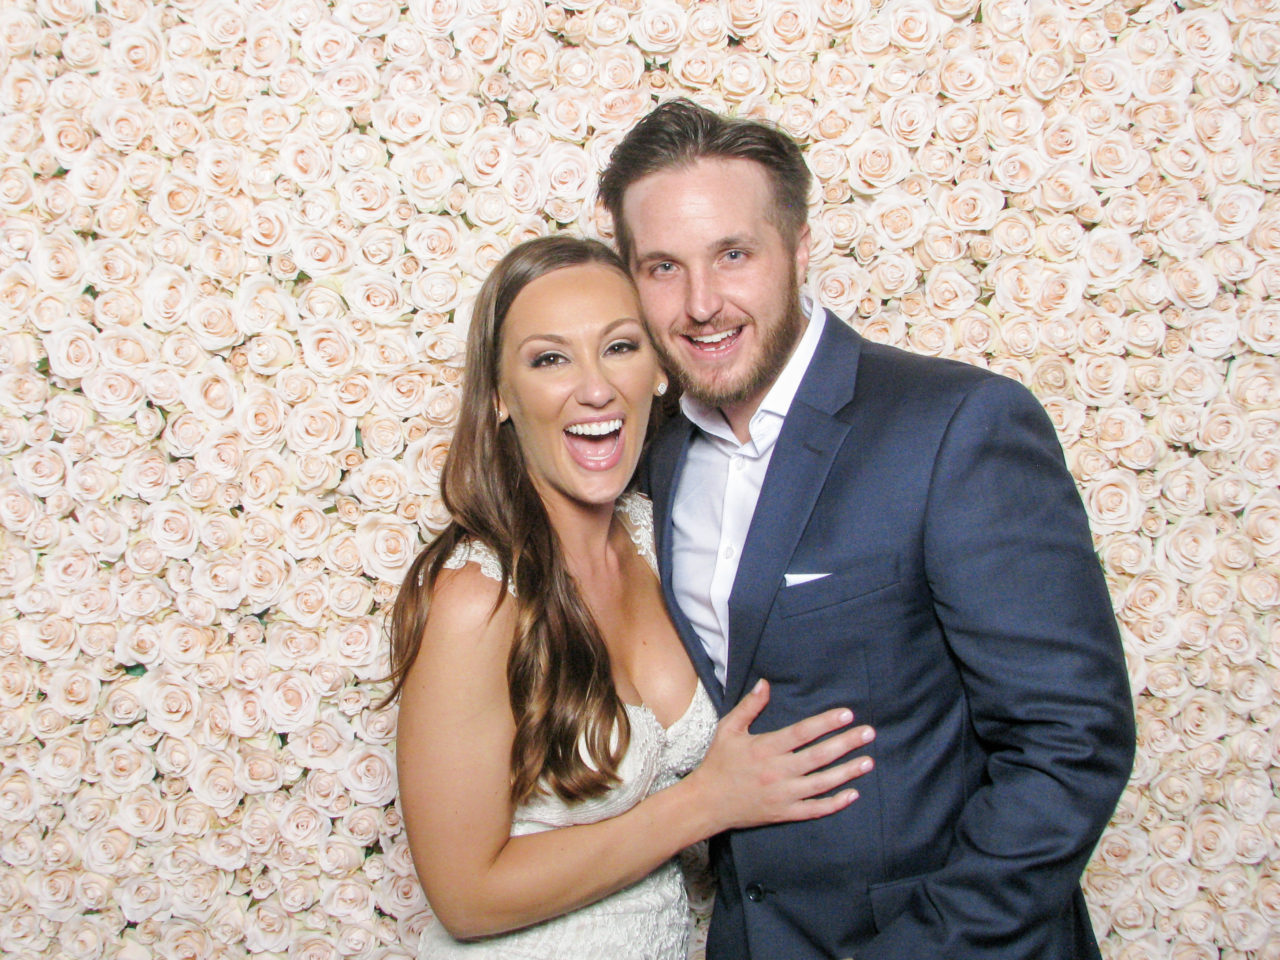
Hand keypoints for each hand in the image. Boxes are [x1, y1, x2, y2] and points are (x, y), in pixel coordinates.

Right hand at [687, 678, 874, 833]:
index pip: (801, 733)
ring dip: (847, 772)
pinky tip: (853, 794)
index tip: (847, 714)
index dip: (825, 723)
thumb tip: (764, 683)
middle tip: (869, 733)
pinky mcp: (785, 813)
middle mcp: (777, 771)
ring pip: (822, 783)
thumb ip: (749, 707)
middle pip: (818, 756)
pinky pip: (815, 809)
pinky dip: (835, 803)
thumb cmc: (719, 762)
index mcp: (764, 748)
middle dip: (846, 743)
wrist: (706, 803)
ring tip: (869, 761)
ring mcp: (783, 795)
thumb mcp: (728, 729)